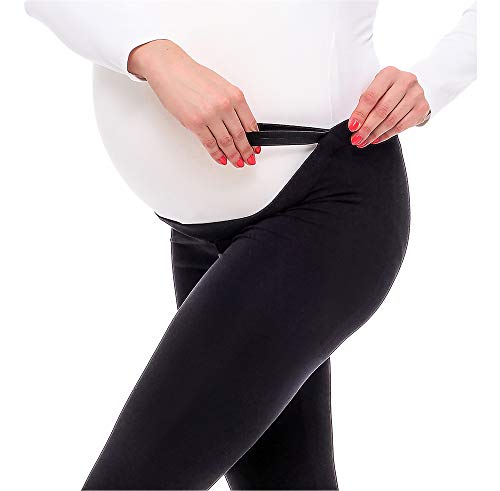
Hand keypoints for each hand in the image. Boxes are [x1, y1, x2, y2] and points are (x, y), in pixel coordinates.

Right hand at [128, 39, 260, 167]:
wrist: (170, 69)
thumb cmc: (192, 75)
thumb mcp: (221, 86)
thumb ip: (232, 104)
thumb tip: (238, 123)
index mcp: (234, 95)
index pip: (250, 123)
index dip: (254, 139)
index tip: (255, 147)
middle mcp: (224, 106)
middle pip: (240, 136)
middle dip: (246, 151)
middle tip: (249, 159)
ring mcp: (210, 116)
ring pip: (226, 142)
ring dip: (233, 156)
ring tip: (237, 162)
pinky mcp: (195, 123)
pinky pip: (210, 144)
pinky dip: (217, 154)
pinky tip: (221, 159)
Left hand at [347, 66, 430, 147]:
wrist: (412, 92)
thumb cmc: (388, 91)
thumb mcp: (377, 90)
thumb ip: (366, 103)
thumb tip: (355, 125)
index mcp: (389, 73)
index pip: (371, 96)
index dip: (360, 113)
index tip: (352, 127)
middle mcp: (405, 80)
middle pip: (382, 110)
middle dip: (367, 128)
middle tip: (357, 139)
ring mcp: (417, 93)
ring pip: (391, 120)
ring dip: (375, 134)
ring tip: (364, 141)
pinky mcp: (423, 107)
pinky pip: (401, 126)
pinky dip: (386, 135)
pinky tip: (376, 139)